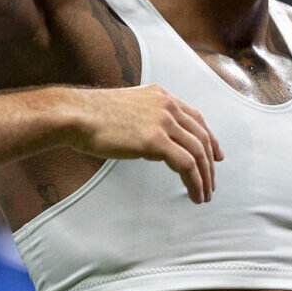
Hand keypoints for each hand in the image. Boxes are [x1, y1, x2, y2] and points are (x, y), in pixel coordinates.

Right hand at [65, 84, 222, 203]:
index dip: (210, 138)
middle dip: (210, 163)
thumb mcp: (126, 109)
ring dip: (205, 177)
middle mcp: (166, 105)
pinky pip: (187, 164)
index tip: (216, 156)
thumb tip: (155, 145)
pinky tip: (194, 194)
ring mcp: (163, 121)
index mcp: (160, 96)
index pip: (196, 118)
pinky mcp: (156, 140)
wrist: (75, 115)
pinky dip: (195, 182)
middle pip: (201, 136)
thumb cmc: (91, 116)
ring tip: (204, 194)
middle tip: (211, 183)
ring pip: (198, 152)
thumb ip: (145, 120)